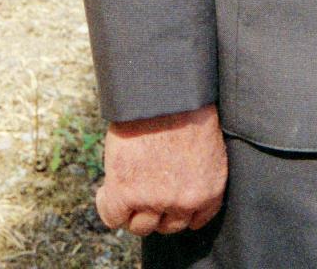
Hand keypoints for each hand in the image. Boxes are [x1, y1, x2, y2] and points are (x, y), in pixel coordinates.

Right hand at [96, 103, 227, 236]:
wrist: (164, 90)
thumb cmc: (184, 104)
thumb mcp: (203, 143)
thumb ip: (193, 170)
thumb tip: (175, 179)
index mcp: (209, 189)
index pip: (195, 220)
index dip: (177, 210)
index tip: (166, 202)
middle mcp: (185, 202)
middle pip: (167, 225)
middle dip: (156, 210)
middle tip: (144, 189)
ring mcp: (155, 200)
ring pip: (141, 226)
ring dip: (132, 210)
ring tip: (125, 187)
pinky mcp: (126, 194)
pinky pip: (113, 217)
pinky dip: (108, 206)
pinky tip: (107, 191)